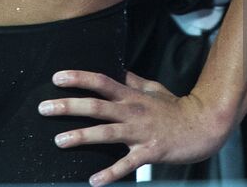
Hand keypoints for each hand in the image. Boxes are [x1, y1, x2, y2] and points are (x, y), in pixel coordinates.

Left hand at [38, 70, 228, 184]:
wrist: (203, 125)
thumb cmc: (177, 108)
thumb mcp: (153, 89)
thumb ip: (133, 81)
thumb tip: (118, 70)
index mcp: (132, 96)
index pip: (101, 81)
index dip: (79, 78)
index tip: (56, 77)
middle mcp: (133, 111)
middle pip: (96, 105)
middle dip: (69, 106)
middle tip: (43, 107)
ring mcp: (141, 132)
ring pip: (107, 133)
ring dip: (82, 137)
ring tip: (59, 140)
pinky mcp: (150, 152)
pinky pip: (127, 164)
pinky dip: (111, 173)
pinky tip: (94, 182)